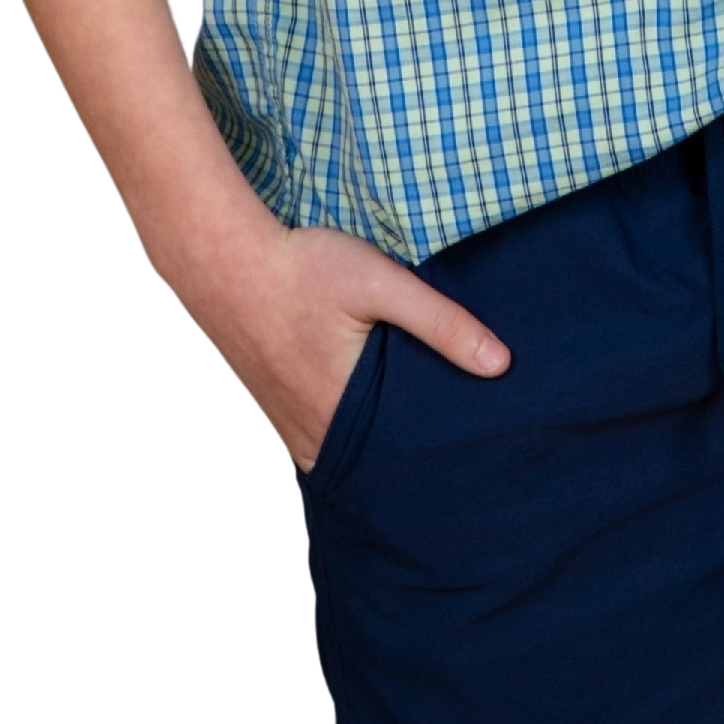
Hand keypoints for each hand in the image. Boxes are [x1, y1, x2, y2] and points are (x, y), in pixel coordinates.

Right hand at [167, 210, 510, 470]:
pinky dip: (351, 436)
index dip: (440, 457)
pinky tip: (374, 417)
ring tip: (425, 433)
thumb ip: (441, 322)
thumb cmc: (302, 268)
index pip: (405, 459)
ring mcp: (288, 426)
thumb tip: (501, 365)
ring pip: (349, 454)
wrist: (222, 258)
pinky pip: (322, 440)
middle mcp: (311, 433)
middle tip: (460, 446)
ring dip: (381, 448)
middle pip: (378, 464)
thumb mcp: (380, 283)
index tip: (476, 453)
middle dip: (415, 458)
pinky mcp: (276, 410)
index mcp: (341, 414)